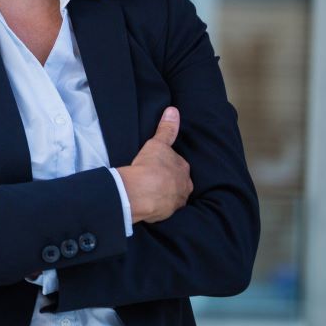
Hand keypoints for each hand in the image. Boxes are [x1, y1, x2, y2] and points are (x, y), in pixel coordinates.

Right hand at [117, 107, 191, 223]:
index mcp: (184, 170)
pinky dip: (156, 206)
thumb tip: (173, 110)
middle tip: (152, 178)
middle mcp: (184, 187)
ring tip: (149, 192)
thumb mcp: (157, 144)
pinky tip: (147, 203)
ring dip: (163, 194)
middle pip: (178, 182)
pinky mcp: (166, 214)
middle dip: (169, 181)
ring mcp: (176, 202)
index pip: (178, 166)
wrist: (141, 191)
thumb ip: (166, 129)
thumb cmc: (150, 166)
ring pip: (172, 196)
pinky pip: (163, 209)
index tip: (158, 165)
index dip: (168, 165)